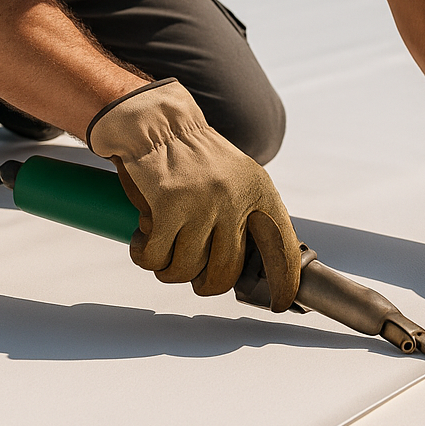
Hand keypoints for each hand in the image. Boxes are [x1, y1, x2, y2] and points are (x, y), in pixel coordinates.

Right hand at [87, 78, 300, 310]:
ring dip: (168, 268)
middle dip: (204, 283)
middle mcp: (235, 198)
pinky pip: (155, 257)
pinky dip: (145, 256)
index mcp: (258, 191)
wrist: (155, 123)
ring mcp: (202, 203)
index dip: (282, 282)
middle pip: (225, 273)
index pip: (281, 248)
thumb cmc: (190, 157)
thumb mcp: (234, 179)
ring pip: (185, 270)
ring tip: (161, 246)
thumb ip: (246, 216)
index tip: (277, 302)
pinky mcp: (168, 206)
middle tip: (191, 274)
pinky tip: (143, 239)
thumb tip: (256, 268)